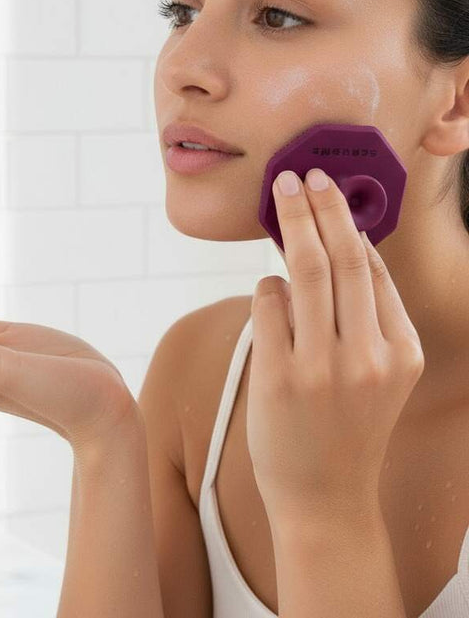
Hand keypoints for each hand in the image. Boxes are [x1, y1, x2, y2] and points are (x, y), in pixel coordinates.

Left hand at [247, 167, 424, 524]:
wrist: (324, 496)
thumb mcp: (379, 374)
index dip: (350, 222)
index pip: (374, 270)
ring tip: (281, 196)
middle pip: (343, 258)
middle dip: (321, 206)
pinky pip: (268, 303)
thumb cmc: (346, 425)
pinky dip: (268, 285)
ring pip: (305, 271)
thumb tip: (340, 245)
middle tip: (302, 174)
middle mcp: (369, 358)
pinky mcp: (280, 377)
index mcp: (402, 352)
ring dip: (291, 225)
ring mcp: (323, 368)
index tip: (333, 190)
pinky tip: (271, 286)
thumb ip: (367, 317)